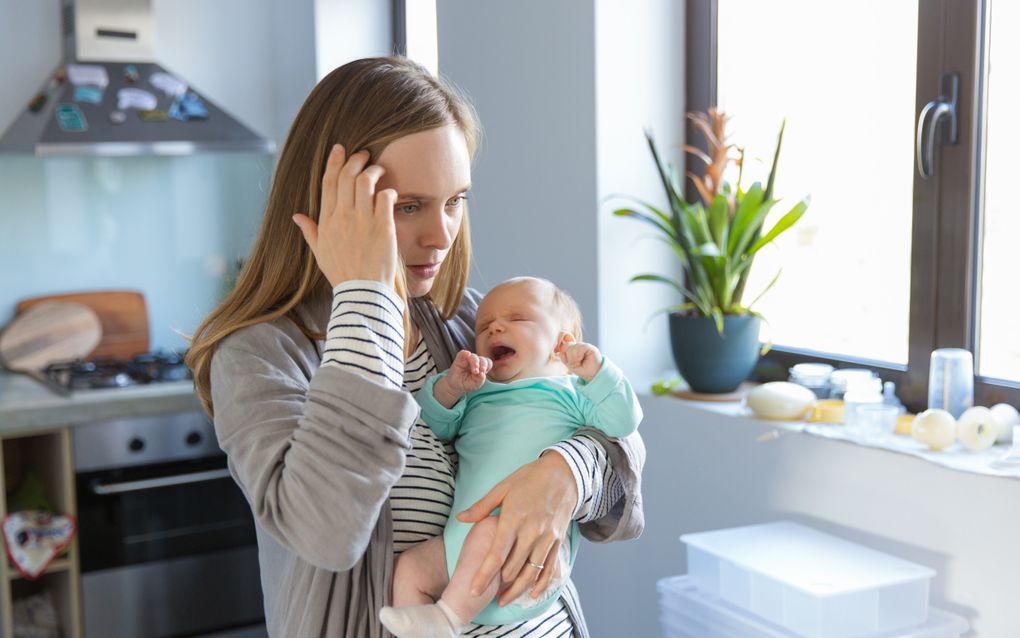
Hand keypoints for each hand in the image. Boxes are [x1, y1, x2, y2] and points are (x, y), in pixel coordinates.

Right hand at [292, 145, 398, 288]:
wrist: (362, 292)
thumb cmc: (342, 273)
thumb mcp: (320, 252)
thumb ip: (310, 231)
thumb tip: (296, 216)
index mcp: (327, 221)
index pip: (329, 183)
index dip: (334, 162)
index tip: (340, 148)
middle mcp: (343, 217)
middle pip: (347, 177)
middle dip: (356, 160)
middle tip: (364, 155)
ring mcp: (363, 221)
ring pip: (365, 182)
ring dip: (373, 170)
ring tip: (379, 170)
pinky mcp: (383, 227)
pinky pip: (385, 197)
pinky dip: (388, 190)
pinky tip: (390, 192)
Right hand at [434, 350, 491, 406]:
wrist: (455, 386)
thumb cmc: (467, 384)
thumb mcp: (475, 385)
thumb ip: (480, 380)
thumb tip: (482, 374)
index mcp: (481, 367)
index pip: (488, 363)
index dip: (487, 366)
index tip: (483, 373)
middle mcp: (475, 362)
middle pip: (482, 359)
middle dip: (482, 365)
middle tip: (478, 372)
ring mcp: (467, 359)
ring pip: (474, 356)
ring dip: (475, 362)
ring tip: (474, 371)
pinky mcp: (459, 359)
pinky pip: (463, 353)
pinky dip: (465, 353)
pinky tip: (467, 355)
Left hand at [457, 451, 576, 605]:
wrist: (565, 473)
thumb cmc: (530, 478)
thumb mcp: (503, 487)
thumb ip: (482, 507)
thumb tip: (461, 518)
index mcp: (513, 518)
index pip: (496, 555)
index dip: (484, 575)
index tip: (473, 590)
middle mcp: (531, 532)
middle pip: (512, 568)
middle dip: (497, 585)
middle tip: (484, 595)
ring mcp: (547, 538)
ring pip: (531, 573)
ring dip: (516, 590)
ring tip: (503, 600)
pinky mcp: (558, 541)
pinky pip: (549, 569)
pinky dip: (541, 585)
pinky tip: (531, 594)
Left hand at [557, 342, 601, 381]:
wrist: (592, 374)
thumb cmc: (582, 370)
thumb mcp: (569, 364)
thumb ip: (564, 356)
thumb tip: (561, 348)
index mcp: (572, 349)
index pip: (563, 347)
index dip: (565, 355)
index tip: (570, 363)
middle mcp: (577, 346)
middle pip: (567, 347)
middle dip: (570, 358)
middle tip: (576, 364)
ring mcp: (583, 345)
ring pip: (573, 347)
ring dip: (574, 358)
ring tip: (579, 363)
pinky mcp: (589, 346)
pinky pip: (580, 347)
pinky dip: (579, 355)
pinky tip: (582, 359)